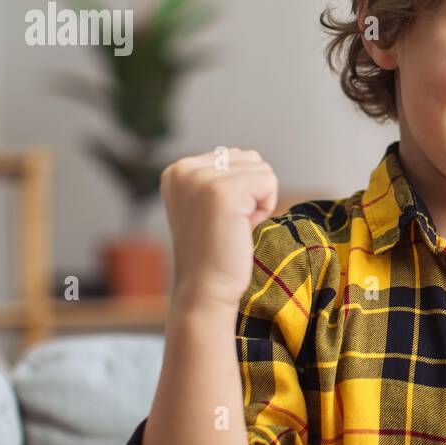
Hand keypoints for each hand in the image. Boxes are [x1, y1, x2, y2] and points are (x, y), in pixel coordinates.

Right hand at [161, 146, 278, 309]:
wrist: (204, 289)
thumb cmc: (215, 250)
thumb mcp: (207, 203)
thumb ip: (221, 175)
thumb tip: (251, 156)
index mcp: (177, 170)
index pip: (233, 155)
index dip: (240, 189)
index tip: (219, 218)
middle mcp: (184, 169)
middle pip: (250, 158)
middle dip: (251, 192)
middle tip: (229, 224)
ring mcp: (201, 179)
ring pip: (262, 169)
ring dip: (258, 201)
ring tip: (234, 226)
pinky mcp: (223, 192)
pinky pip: (268, 182)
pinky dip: (265, 207)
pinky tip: (243, 227)